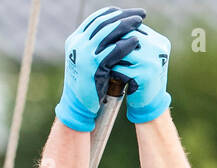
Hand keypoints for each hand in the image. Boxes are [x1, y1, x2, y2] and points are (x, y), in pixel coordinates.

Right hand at [55, 6, 144, 131]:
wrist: (78, 106)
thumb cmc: (87, 83)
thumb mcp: (87, 60)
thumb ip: (96, 45)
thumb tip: (115, 27)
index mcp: (75, 40)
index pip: (96, 19)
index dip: (114, 13)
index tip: (129, 12)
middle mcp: (77, 44)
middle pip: (103, 22)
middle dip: (124, 16)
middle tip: (140, 14)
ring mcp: (84, 54)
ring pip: (108, 32)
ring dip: (126, 25)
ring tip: (140, 22)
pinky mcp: (93, 66)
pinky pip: (113, 50)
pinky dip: (125, 44)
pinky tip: (136, 40)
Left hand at [113, 24, 170, 123]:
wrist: (150, 104)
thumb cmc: (142, 79)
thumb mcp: (142, 57)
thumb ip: (133, 42)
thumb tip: (110, 24)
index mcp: (160, 42)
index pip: (135, 29)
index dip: (118, 34)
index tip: (105, 41)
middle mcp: (159, 49)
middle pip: (128, 38)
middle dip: (113, 45)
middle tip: (99, 52)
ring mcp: (153, 62)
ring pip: (122, 52)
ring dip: (111, 58)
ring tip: (104, 64)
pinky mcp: (145, 76)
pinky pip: (120, 68)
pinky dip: (112, 72)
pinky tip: (110, 77)